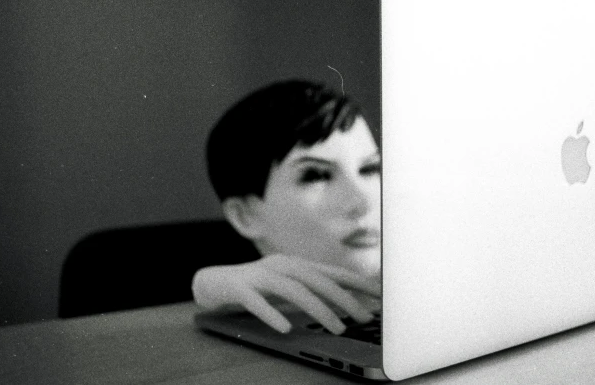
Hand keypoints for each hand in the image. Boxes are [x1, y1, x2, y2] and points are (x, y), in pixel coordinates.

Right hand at [192, 254, 380, 334]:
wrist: (212, 281)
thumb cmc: (255, 288)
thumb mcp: (286, 289)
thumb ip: (310, 294)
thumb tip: (344, 308)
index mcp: (295, 265)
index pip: (332, 272)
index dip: (358, 282)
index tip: (381, 296)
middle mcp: (280, 265)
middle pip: (317, 279)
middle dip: (345, 298)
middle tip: (365, 317)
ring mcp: (259, 275)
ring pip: (293, 289)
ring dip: (318, 309)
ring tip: (337, 328)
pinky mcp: (239, 288)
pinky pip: (256, 302)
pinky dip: (272, 314)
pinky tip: (286, 328)